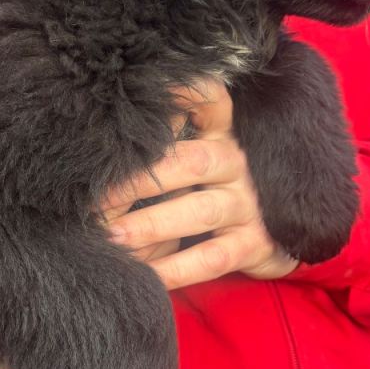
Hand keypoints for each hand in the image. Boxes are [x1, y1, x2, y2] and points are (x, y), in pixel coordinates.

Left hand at [102, 80, 298, 289]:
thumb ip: (166, 147)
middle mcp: (235, 163)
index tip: (153, 93)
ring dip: (151, 225)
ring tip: (113, 236)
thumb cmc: (216, 191)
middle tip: (96, 202)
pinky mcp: (252, 244)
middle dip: (138, 181)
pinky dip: (176, 269)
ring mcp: (247, 203)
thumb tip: (102, 154)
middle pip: (190, 161)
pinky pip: (210, 257)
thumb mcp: (198, 160)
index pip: (210, 100)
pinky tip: (146, 276)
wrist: (274, 237)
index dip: (185, 92)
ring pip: (198, 210)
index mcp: (219, 135)